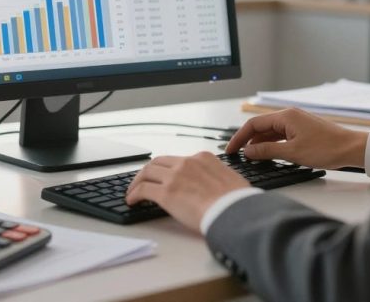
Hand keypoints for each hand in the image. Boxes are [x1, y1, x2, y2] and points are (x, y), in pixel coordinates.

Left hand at [125, 152, 248, 233]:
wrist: (234, 211)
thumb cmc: (237, 201)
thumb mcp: (231, 179)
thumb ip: (218, 177)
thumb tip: (216, 185)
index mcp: (203, 158)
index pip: (178, 159)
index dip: (168, 168)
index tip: (164, 176)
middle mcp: (186, 163)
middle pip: (158, 162)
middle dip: (148, 171)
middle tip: (143, 180)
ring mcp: (174, 176)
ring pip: (147, 172)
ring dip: (137, 181)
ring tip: (132, 191)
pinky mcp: (165, 193)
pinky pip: (143, 189)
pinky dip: (134, 194)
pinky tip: (132, 201)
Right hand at [225, 108, 367, 169]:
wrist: (352, 149)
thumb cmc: (327, 148)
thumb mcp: (292, 153)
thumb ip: (267, 151)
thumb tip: (248, 152)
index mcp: (285, 116)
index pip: (253, 124)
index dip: (239, 138)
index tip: (231, 150)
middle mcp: (289, 116)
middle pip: (260, 126)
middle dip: (247, 140)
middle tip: (238, 155)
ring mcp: (297, 122)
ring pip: (271, 131)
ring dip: (260, 143)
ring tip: (251, 158)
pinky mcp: (303, 130)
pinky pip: (281, 135)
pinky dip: (272, 143)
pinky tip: (269, 154)